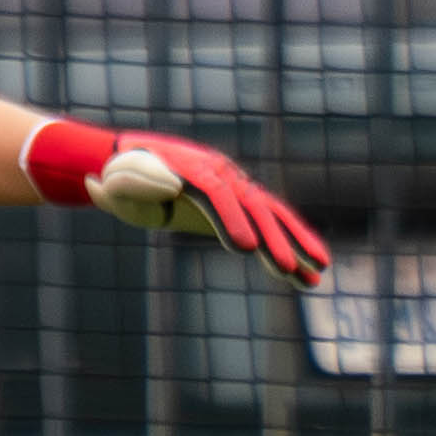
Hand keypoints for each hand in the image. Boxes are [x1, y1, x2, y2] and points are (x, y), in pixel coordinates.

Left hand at [26, 120, 327, 283]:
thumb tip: (167, 186)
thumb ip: (129, 182)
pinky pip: (269, 226)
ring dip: (295, 244)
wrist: (132, 159)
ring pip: (271, 215)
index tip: (244, 249)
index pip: (216, 193)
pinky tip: (308, 276)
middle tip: (287, 269)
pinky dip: (289, 249)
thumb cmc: (119, 174)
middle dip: (274, 239)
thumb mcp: (116, 178)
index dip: (232, 220)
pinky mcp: (240, 204)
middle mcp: (221, 173)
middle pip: (253, 205)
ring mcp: (235, 187)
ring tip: (319, 272)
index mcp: (190, 167)